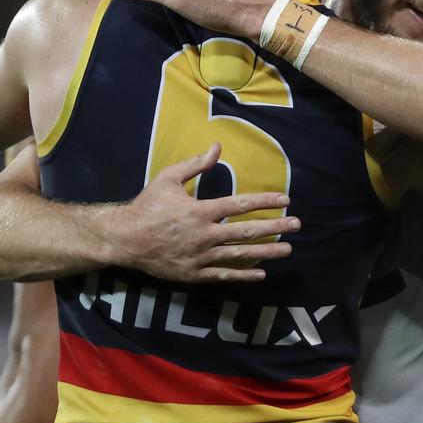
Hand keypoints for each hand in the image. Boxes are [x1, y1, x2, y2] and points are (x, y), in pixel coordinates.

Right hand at [105, 143, 296, 282]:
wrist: (125, 239)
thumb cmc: (147, 206)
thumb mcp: (168, 178)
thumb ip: (195, 164)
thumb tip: (217, 147)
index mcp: (200, 211)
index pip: (240, 205)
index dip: (265, 202)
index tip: (284, 200)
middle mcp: (205, 235)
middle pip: (247, 232)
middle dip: (275, 228)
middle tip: (297, 225)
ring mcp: (200, 257)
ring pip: (240, 255)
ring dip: (266, 252)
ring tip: (287, 250)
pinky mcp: (194, 274)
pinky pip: (224, 275)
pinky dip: (244, 275)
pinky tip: (261, 274)